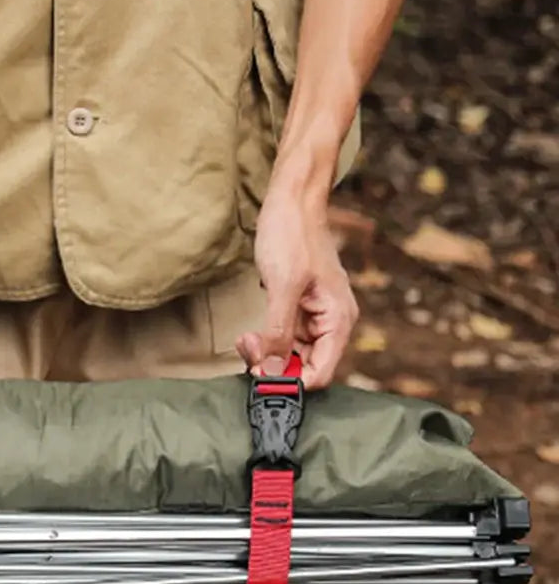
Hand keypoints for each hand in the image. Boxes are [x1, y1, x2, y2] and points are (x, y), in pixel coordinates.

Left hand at [236, 177, 358, 390]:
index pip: (320, 373)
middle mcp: (330, 323)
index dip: (291, 382)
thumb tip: (272, 371)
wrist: (290, 201)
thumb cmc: (292, 235)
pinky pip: (282, 339)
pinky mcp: (296, 309)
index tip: (261, 375)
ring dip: (266, 354)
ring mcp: (313, 317)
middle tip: (248, 350)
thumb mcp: (283, 287)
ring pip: (291, 355)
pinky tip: (249, 334)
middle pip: (304, 367)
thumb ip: (279, 332)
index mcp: (338, 320)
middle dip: (274, 366)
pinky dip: (265, 341)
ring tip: (246, 339)